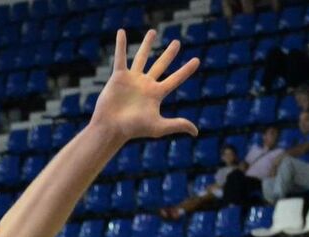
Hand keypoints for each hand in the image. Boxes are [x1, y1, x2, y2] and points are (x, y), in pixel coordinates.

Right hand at [90, 29, 199, 143]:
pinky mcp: (119, 76)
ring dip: (147, 45)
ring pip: (141, 57)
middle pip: (161, 64)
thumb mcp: (158, 127)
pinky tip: (122, 32)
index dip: (186, 70)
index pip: (176, 78)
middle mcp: (146, 84)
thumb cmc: (133, 129)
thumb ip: (177, 125)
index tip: (197, 60)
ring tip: (153, 32)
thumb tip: (196, 132)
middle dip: (169, 54)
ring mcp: (132, 79)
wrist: (111, 127)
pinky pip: (120, 57)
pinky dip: (121, 45)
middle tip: (177, 43)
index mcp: (156, 94)